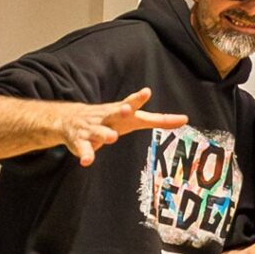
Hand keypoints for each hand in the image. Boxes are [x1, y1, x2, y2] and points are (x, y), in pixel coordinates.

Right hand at [60, 87, 182, 165]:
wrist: (69, 118)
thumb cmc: (111, 119)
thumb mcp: (133, 118)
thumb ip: (158, 120)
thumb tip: (185, 119)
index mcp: (120, 111)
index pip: (131, 103)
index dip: (138, 98)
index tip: (147, 91)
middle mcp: (107, 117)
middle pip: (114, 112)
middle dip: (121, 110)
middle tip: (128, 109)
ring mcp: (92, 128)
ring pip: (99, 131)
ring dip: (105, 134)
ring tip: (112, 137)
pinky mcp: (80, 141)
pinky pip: (84, 149)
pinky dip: (86, 154)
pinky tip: (87, 161)